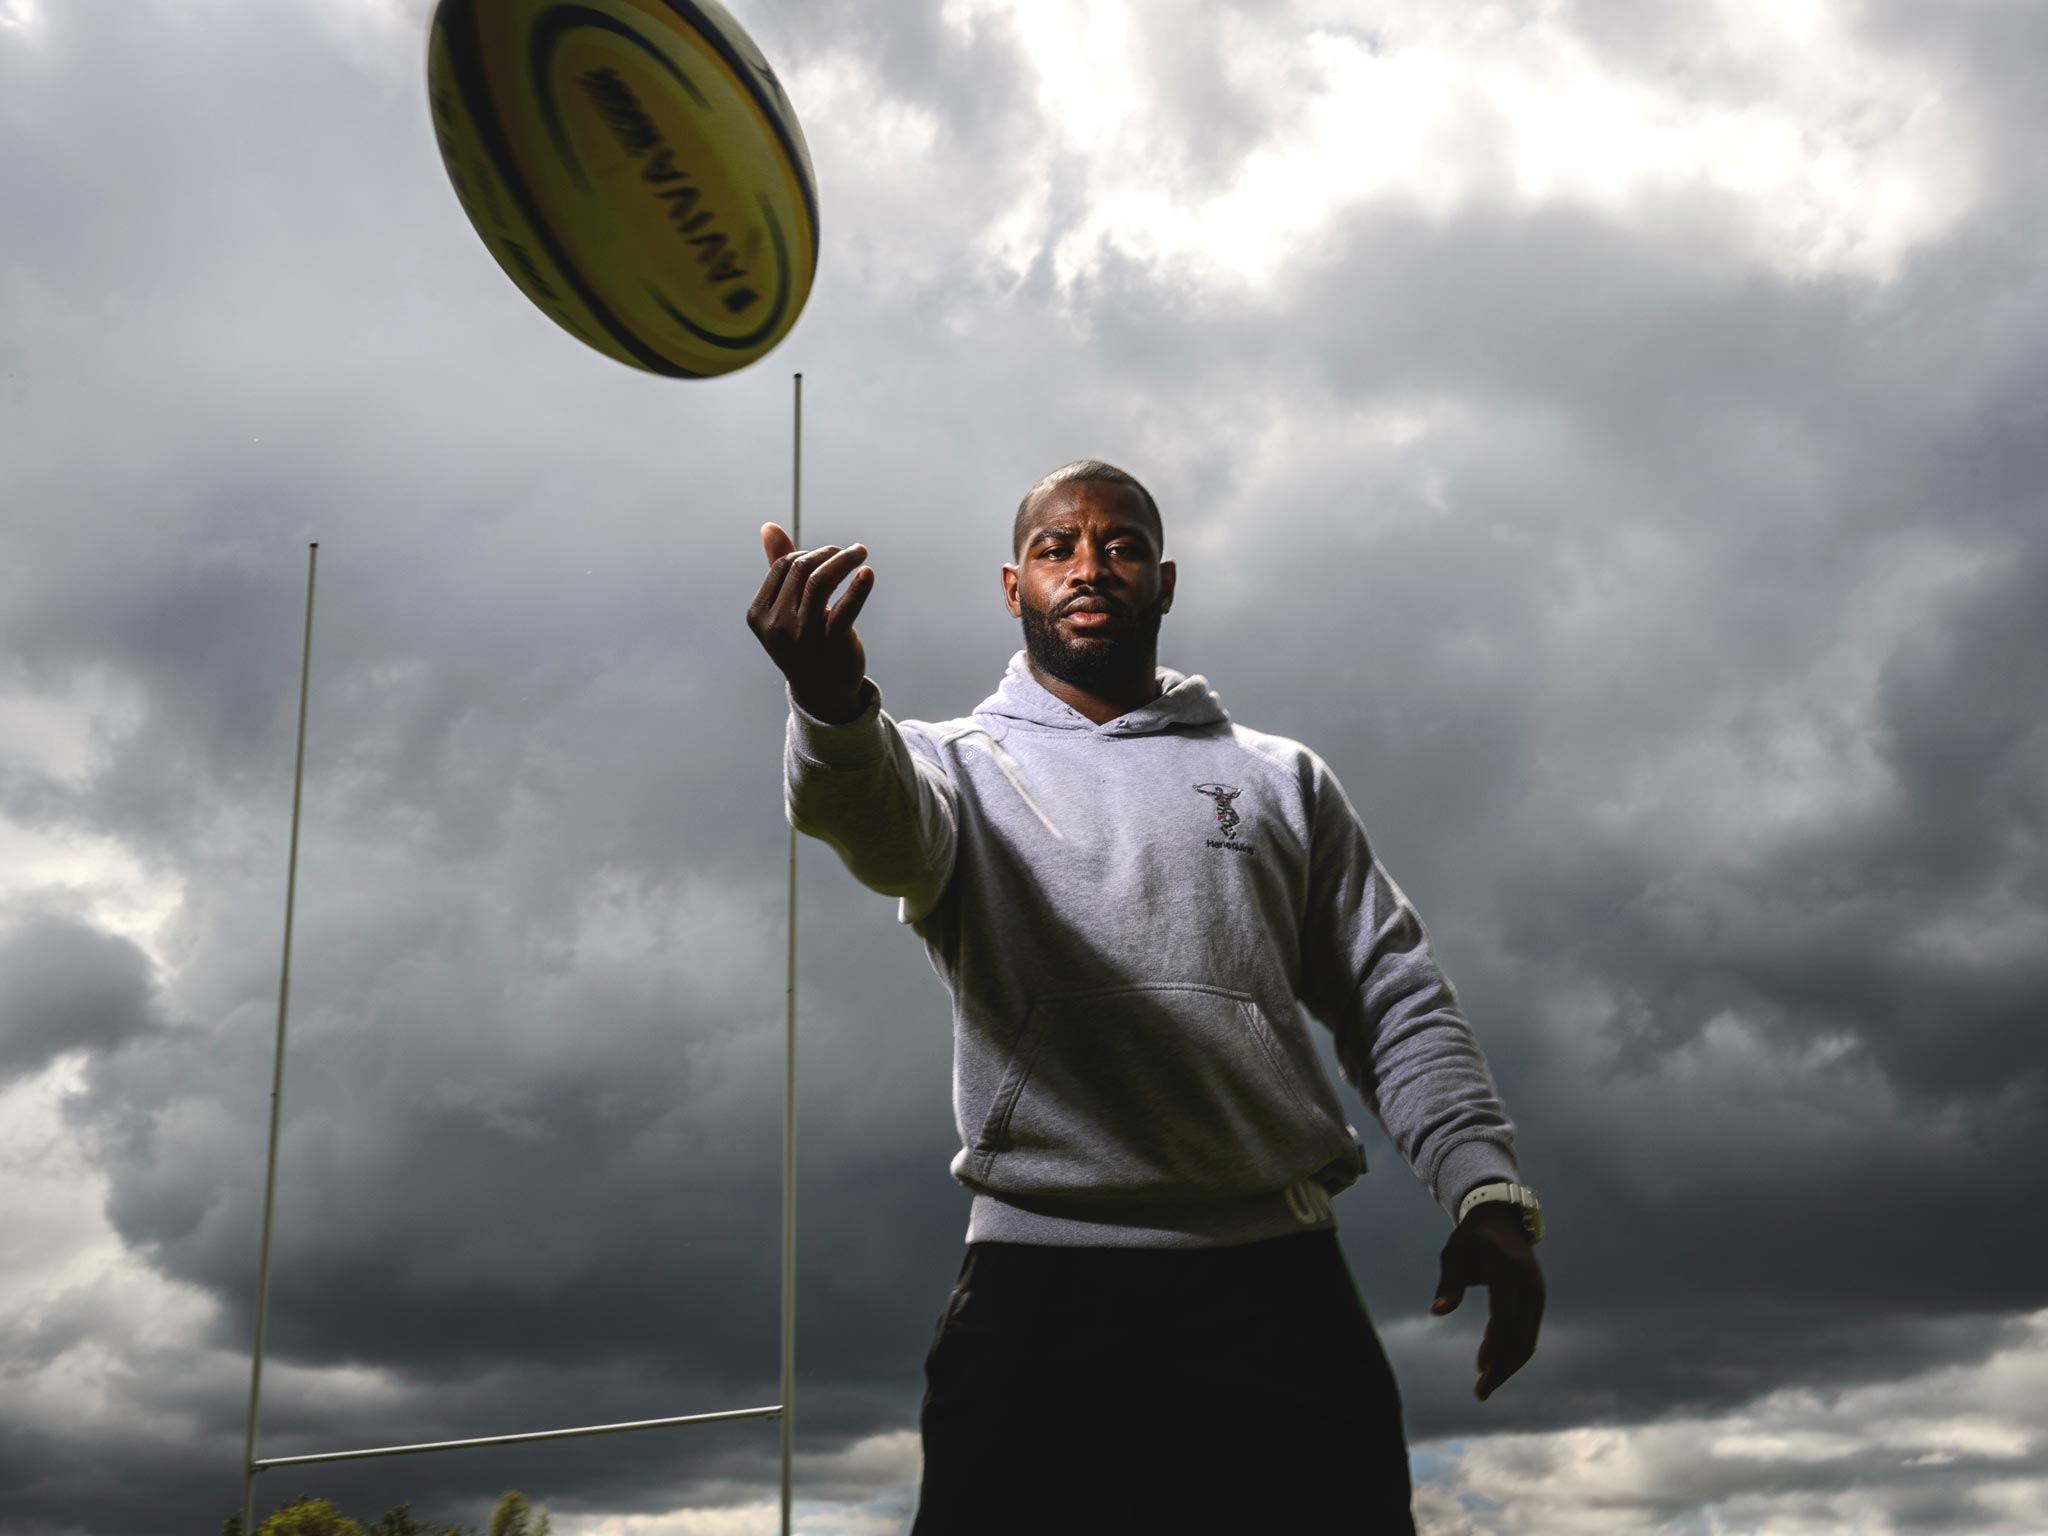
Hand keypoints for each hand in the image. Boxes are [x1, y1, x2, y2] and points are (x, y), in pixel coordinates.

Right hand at [746, 522, 874, 722]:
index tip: (829, 556)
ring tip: (860, 553)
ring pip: (820, 581)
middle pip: (800, 569)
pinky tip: (867, 573)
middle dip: (828, 553)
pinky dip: (859, 587)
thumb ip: (777, 567)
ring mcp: (802, 636)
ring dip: (843, 560)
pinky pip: (846, 608)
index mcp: (759, 614)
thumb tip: (769, 526)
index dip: (808, 554)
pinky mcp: (831, 644)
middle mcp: (776, 625)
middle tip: (850, 552)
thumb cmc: (802, 642)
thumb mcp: (785, 608)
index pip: (782, 566)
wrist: (822, 692)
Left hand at [1431, 1203, 1544, 1400]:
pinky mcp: (1536, 1300)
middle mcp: (1528, 1286)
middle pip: (1521, 1336)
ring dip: (1507, 1364)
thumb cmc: (1472, 1239)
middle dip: (1503, 1367)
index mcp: (1507, 1271)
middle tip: (1481, 1392)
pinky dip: (1510, 1350)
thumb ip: (1449, 1282)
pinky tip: (1490, 1362)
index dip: (1495, 1345)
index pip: (1504, 1316)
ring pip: (1527, 1339)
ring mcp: (1536, 1294)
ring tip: (1484, 1384)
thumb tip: (1439, 1311)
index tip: (1481, 1370)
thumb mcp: (1455, 1253)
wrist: (1502, 1220)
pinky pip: (1527, 1331)